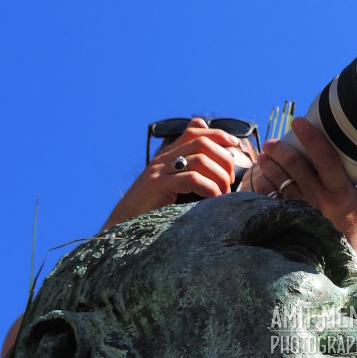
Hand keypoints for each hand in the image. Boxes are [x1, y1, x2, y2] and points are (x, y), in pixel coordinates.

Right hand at [102, 118, 249, 228]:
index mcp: (167, 157)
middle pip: (201, 143)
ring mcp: (160, 171)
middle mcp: (163, 159)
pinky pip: (191, 179)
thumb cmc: (152, 212)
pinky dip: (209, 188)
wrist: (122, 226)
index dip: (217, 134)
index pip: (194, 132)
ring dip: (218, 176)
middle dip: (223, 158)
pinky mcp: (159, 185)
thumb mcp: (173, 191)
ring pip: (199, 160)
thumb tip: (213, 171)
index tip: (234, 144)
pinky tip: (214, 198)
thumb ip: (189, 177)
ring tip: (223, 192)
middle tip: (229, 179)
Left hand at [251, 117, 356, 253]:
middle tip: (274, 141)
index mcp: (340, 191)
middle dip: (281, 149)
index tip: (299, 121)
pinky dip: (263, 182)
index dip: (312, 138)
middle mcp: (319, 199)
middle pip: (296, 167)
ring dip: (270, 164)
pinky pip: (269, 196)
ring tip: (266, 153)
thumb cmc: (353, 221)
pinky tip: (261, 172)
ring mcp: (300, 209)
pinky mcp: (286, 217)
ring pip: (279, 180)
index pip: (325, 159)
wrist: (337, 254)